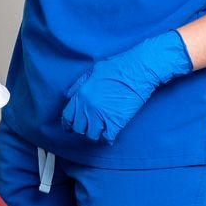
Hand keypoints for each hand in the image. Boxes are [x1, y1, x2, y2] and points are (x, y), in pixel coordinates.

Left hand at [60, 30, 192, 142]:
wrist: (139, 70)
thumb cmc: (118, 66)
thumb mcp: (92, 71)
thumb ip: (79, 84)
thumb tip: (69, 95)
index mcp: (81, 95)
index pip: (67, 117)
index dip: (68, 124)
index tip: (70, 128)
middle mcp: (88, 107)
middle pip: (78, 128)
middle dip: (83, 129)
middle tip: (90, 127)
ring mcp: (102, 116)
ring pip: (91, 136)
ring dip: (96, 134)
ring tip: (101, 130)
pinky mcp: (116, 122)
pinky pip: (107, 138)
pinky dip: (108, 139)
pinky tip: (110, 134)